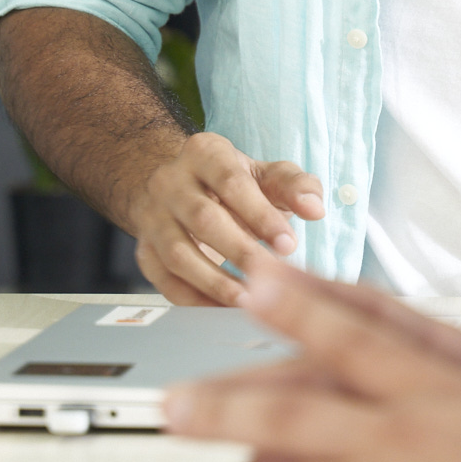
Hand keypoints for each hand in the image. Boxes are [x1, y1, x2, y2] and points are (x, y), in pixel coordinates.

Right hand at [127, 130, 323, 305]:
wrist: (182, 190)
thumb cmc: (235, 184)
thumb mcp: (268, 175)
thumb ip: (297, 186)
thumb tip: (315, 207)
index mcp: (203, 153)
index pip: (232, 183)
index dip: (261, 215)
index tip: (289, 244)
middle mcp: (170, 182)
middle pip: (203, 220)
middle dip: (242, 252)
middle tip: (273, 278)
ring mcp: (152, 217)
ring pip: (179, 254)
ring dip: (217, 282)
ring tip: (251, 299)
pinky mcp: (145, 251)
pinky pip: (165, 282)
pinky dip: (196, 300)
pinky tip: (224, 308)